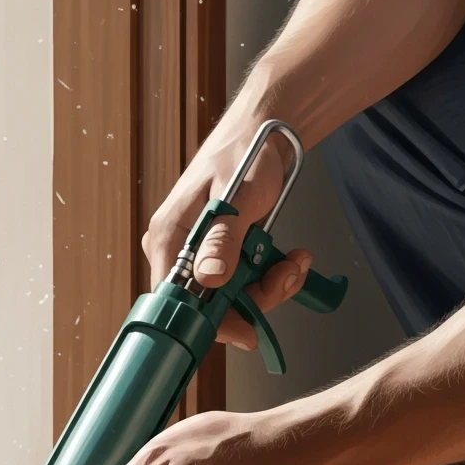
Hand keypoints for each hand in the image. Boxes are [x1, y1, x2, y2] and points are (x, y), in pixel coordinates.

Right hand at [142, 130, 312, 348]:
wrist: (265, 134)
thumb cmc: (245, 155)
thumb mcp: (237, 197)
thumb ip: (223, 239)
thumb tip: (209, 279)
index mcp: (170, 238)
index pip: (177, 301)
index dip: (211, 321)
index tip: (246, 329)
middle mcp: (180, 252)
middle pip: (210, 305)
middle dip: (255, 299)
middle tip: (287, 275)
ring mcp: (202, 255)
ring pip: (233, 297)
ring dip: (270, 286)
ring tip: (295, 261)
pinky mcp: (222, 255)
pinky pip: (244, 283)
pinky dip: (270, 276)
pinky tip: (289, 258)